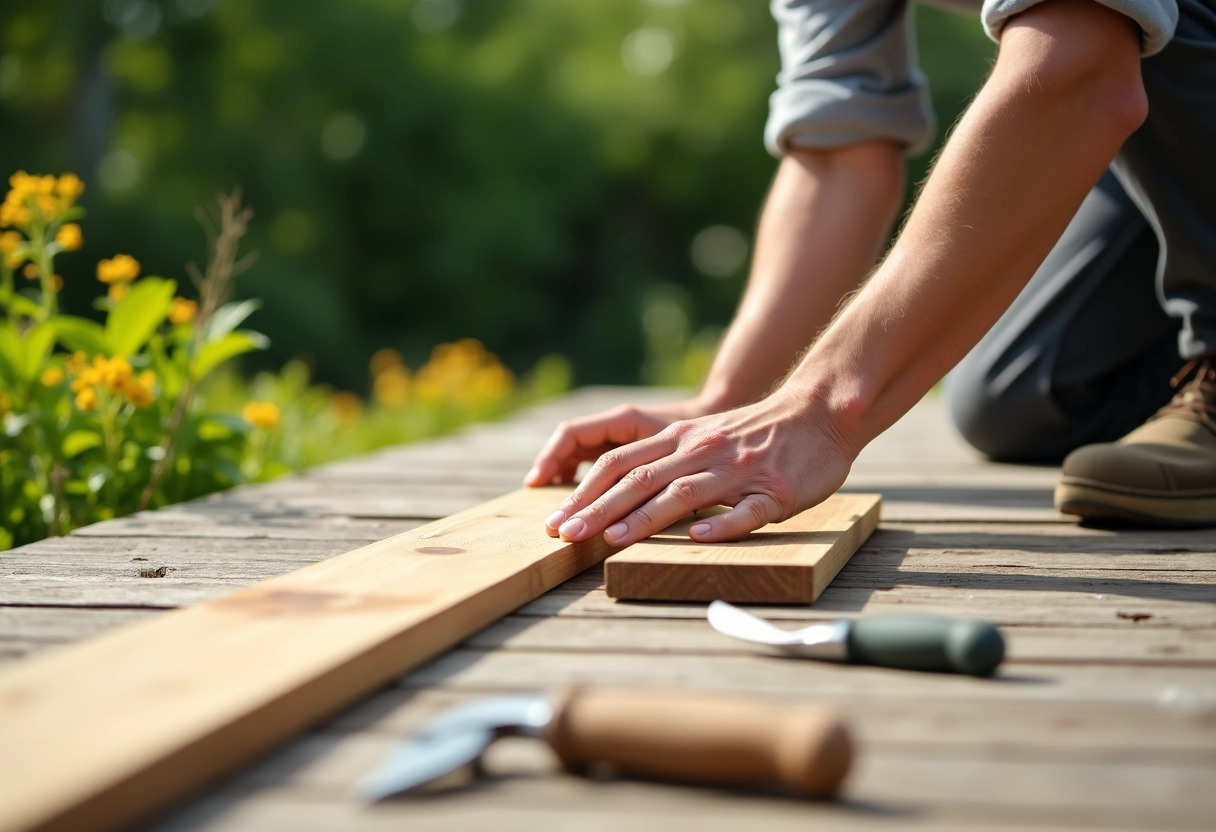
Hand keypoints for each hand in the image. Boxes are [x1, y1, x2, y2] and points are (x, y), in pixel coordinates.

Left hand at [542, 390, 856, 544]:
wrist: (821, 412)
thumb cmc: (757, 434)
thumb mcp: (705, 437)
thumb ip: (667, 460)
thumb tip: (617, 499)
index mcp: (683, 440)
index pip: (620, 462)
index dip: (584, 491)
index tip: (556, 521)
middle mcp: (703, 451)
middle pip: (641, 479)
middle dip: (598, 508)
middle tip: (563, 536)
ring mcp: (739, 472)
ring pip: (685, 493)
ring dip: (645, 517)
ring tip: (612, 540)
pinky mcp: (776, 492)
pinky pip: (746, 511)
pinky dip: (721, 526)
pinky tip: (698, 540)